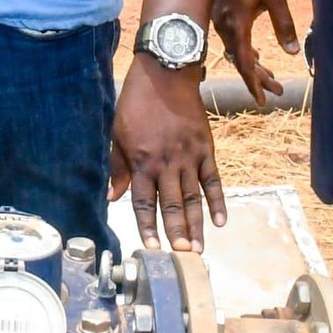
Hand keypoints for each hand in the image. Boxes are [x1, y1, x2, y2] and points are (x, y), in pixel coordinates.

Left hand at [108, 56, 225, 251]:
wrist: (166, 73)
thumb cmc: (136, 103)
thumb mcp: (117, 132)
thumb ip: (116, 166)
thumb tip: (111, 196)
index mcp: (142, 161)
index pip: (144, 202)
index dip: (148, 227)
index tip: (152, 249)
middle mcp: (167, 163)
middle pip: (172, 206)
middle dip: (176, 234)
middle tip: (182, 258)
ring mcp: (189, 156)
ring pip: (194, 198)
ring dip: (196, 225)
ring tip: (198, 249)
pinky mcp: (206, 148)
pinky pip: (213, 179)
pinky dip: (218, 200)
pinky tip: (220, 221)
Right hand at [211, 0, 294, 107]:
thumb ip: (284, 24)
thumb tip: (291, 52)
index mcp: (237, 24)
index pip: (245, 64)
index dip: (255, 84)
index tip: (264, 100)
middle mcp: (224, 26)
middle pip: (240, 61)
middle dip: (259, 78)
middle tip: (277, 91)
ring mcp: (218, 20)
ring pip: (236, 52)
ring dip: (253, 65)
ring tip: (270, 76)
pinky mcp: (218, 13)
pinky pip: (231, 40)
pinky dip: (244, 51)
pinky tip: (256, 54)